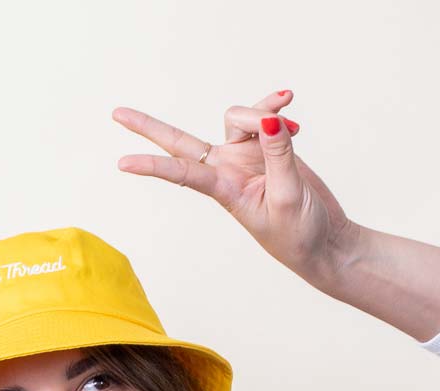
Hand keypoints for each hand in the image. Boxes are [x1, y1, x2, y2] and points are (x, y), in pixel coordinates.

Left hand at [112, 90, 357, 285]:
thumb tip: (268, 118)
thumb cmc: (299, 233)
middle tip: (116, 114)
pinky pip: (263, 116)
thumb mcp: (287, 196)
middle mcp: (227, 170)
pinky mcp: (267, 148)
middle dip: (150, 128)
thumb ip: (278, 155)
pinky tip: (287, 101)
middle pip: (181, 142)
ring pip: (238, 118)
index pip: (182, 174)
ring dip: (261, 112)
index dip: (153, 167)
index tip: (121, 164)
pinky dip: (274, 106)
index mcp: (224, 190)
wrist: (323, 241)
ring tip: (293, 126)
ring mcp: (245, 157)